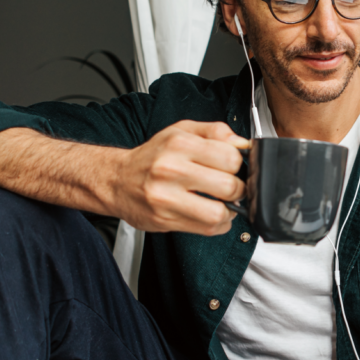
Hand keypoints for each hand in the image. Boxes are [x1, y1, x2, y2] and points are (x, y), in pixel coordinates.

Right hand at [113, 120, 249, 235]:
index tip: (234, 168)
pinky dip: (217, 224)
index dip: (239, 165)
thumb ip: (216, 132)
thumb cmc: (153, 156)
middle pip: (228, 186)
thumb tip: (243, 144)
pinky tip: (210, 213)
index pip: (231, 157)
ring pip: (218, 213)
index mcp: (179, 144)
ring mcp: (166, 197)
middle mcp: (171, 170)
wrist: (116, 180)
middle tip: (231, 187)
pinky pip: (206, 228)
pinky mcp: (164, 219)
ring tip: (223, 203)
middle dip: (238, 189)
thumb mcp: (182, 131)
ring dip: (229, 211)